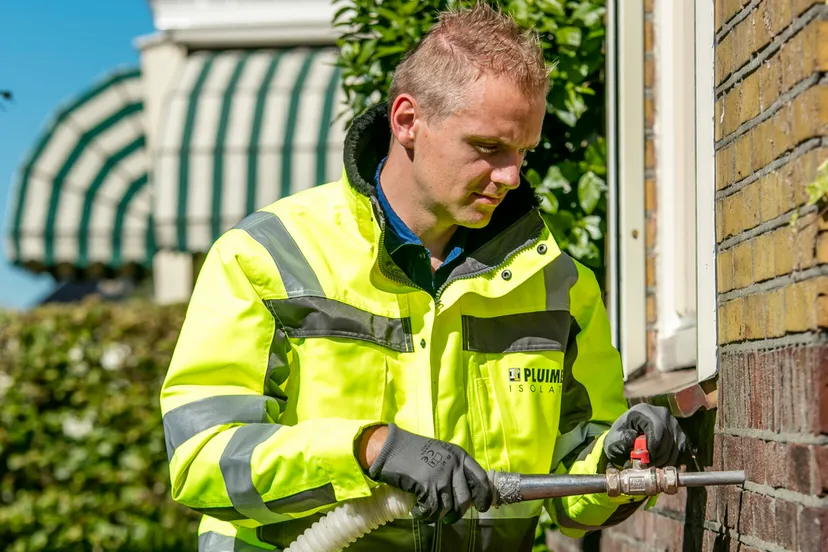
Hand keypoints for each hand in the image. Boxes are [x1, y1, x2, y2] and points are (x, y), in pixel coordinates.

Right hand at [367, 423, 491, 523]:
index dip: (484, 496)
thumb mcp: (441, 452)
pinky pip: (432, 510)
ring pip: (449, 508)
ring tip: (430, 512)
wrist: (391, 448)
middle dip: (458, 512)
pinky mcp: (426, 486)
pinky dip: (424, 515)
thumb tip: (467, 493)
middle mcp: (453, 465)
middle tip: (449, 516)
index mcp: (459, 455)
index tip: (482, 507)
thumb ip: (455, 468)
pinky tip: (418, 511)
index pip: (481, 479)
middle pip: (466, 499)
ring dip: (439, 515)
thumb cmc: (414, 451)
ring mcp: (440, 476)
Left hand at [603, 404, 687, 467]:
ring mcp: (673, 423)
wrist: (624, 438)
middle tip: (649, 467)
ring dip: (667, 461)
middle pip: (669, 438)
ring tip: (653, 467)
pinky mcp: (679, 434)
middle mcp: (661, 414)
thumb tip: (633, 437)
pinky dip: (674, 461)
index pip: (657, 428)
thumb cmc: (618, 438)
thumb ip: (622, 439)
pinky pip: (682, 450)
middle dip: (660, 457)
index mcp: (644, 411)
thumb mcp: (614, 440)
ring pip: (677, 446)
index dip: (654, 447)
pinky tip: (662, 466)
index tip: (646, 461)